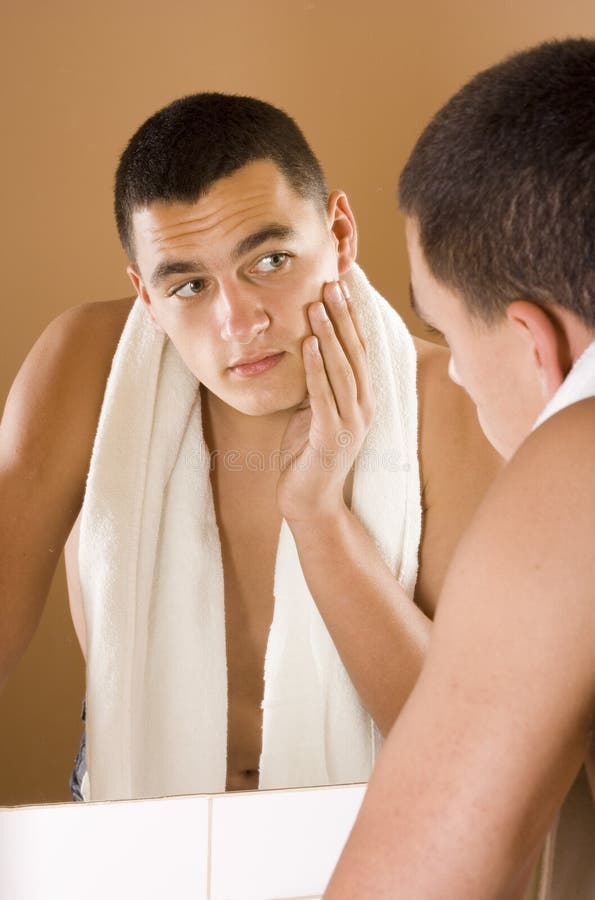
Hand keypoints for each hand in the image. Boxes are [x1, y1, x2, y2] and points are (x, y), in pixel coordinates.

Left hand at [276, 279, 374, 522]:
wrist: (310, 502)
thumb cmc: (308, 455)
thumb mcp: (314, 411)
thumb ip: (318, 384)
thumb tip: (309, 348)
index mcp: (362, 399)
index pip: (359, 350)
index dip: (351, 317)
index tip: (340, 285)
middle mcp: (364, 408)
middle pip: (355, 353)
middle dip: (343, 316)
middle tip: (331, 282)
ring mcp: (351, 424)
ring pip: (342, 370)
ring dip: (329, 335)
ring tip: (317, 305)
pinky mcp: (331, 438)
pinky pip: (323, 396)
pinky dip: (315, 369)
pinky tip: (308, 345)